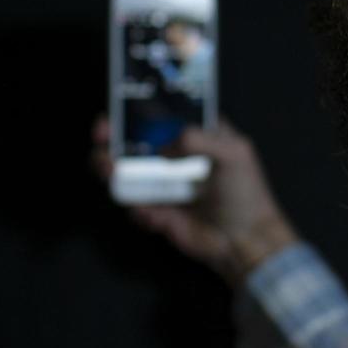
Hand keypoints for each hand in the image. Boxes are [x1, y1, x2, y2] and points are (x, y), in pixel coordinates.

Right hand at [89, 114, 298, 286]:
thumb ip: (200, 139)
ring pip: (127, 173)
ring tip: (108, 169)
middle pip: (135, 142)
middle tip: (102, 135)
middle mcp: (175, 157)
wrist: (244, 240)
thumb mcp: (235, 153)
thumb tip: (163, 148)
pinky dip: (139, 209)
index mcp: (195, 136)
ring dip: (111, 169)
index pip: (162, 115)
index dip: (139, 109)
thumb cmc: (245, 192)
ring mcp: (163, 185)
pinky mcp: (157, 212)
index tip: (120, 107)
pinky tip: (156, 215)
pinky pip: (136, 206)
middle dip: (113, 137)